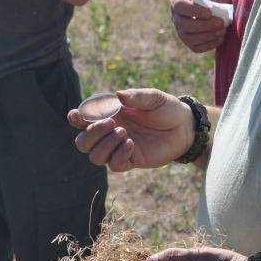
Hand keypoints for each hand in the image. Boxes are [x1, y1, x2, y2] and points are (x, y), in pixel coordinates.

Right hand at [67, 89, 194, 171]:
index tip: (77, 116)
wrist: (185, 127)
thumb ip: (136, 96)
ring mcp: (118, 148)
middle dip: (91, 134)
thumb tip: (118, 95)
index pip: (83, 119)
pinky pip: (114, 165)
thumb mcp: (153, 97)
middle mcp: (110, 133)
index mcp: (109, 114)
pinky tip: (131, 144)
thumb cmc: (166, 108)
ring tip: (124, 133)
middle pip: (83, 142)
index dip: (76, 119)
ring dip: (104, 146)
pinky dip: (119, 155)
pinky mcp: (131, 160)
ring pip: (95, 157)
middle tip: (112, 123)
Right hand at [170, 0, 231, 53]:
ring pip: (188, 38)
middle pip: (183, 25)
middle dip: (203, 25)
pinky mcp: (190, 42)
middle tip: (220, 23)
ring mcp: (182, 31)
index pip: (179, 6)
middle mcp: (176, 17)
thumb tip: (207, 3)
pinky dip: (209, 45)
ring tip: (222, 30)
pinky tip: (220, 38)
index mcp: (178, 0)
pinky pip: (196, 48)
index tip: (209, 12)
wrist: (222, 5)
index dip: (193, 11)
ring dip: (207, 36)